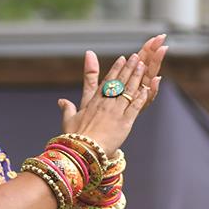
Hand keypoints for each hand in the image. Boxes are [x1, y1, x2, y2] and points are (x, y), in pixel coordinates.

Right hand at [56, 34, 166, 156]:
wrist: (83, 151)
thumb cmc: (74, 138)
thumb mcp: (68, 121)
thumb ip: (67, 109)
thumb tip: (61, 101)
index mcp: (93, 102)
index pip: (106, 81)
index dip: (115, 69)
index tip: (121, 59)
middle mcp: (105, 104)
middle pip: (119, 82)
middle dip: (128, 68)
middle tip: (136, 57)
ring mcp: (116, 112)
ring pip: (128, 91)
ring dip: (137, 77)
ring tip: (143, 66)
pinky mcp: (125, 123)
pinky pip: (136, 106)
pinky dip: (142, 97)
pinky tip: (147, 88)